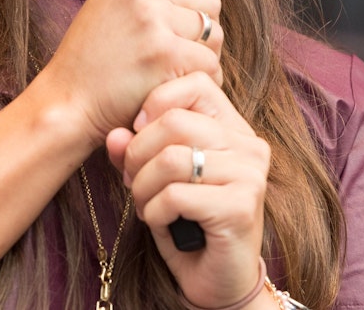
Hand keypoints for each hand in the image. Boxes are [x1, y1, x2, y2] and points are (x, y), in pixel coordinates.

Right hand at [41, 0, 223, 142]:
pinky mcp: (164, 52)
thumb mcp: (111, 3)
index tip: (186, 13)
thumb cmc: (92, 62)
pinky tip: (174, 87)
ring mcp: (152, 17)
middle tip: (179, 52)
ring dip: (204, 57)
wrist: (66, 103)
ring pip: (215, 33)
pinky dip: (199, 81)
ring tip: (174, 70)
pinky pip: (210, 64)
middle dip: (204, 29)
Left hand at [105, 72, 270, 307]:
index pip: (196, 83)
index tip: (138, 134)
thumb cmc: (187, 222)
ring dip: (142, 187)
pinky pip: (175, 195)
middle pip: (174, 121)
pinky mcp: (241, 206)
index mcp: (233, 128)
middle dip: (138, 153)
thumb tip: (113, 134)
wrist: (218, 280)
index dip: (155, 103)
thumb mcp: (156, 178)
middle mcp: (248, 145)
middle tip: (131, 180)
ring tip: (143, 204)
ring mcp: (249, 174)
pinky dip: (153, 211)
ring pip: (170, 158)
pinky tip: (158, 221)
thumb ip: (134, 150)